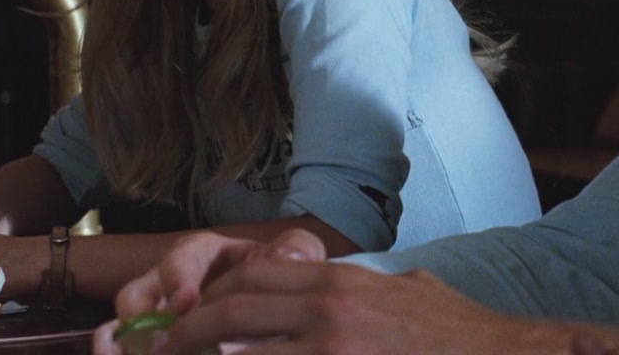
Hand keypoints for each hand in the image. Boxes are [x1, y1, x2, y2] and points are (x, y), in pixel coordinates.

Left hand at [96, 228, 618, 354]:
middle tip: (158, 349)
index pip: (258, 270)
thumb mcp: (412, 293)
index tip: (189, 314)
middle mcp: (332, 309)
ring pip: (242, 348)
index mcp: (346, 281)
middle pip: (235, 308)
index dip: (214, 292)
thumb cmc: (460, 336)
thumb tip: (333, 294)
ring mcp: (333, 349)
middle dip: (188, 331)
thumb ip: (368, 290)